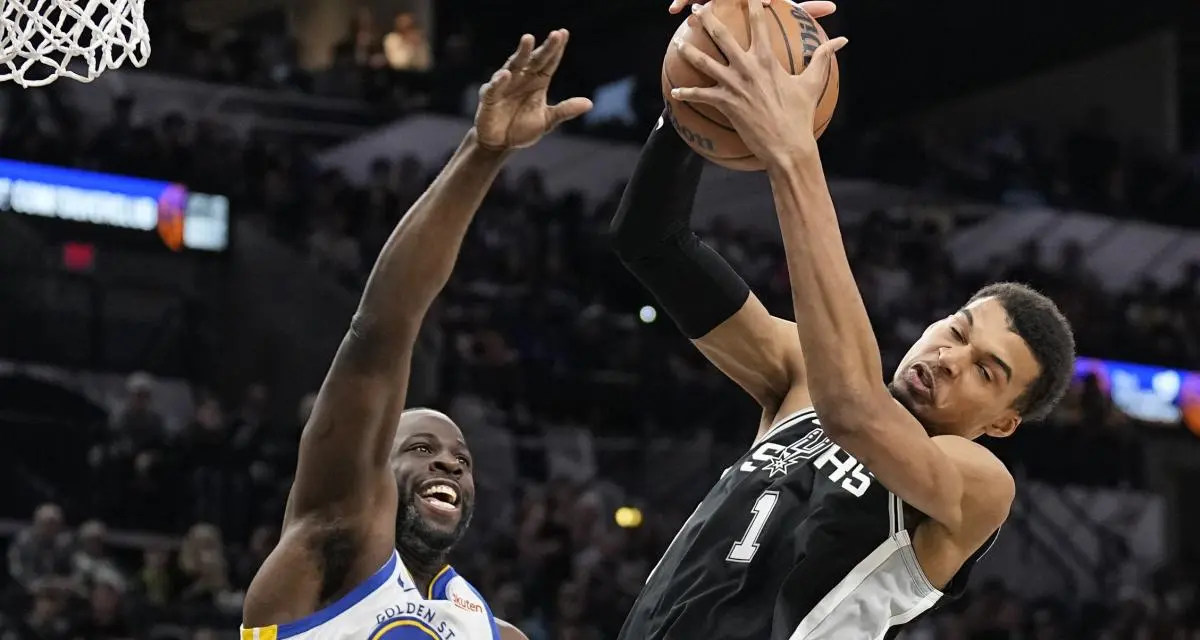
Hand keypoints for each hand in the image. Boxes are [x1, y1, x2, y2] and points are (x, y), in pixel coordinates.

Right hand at [474, 30, 592, 150]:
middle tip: (555, 35)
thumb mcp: (547, 121)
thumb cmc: (522, 128)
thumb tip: (589, 104)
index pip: (549, 63)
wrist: (500, 144)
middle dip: (545, 48)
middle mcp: (522, 78)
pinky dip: (500, 81)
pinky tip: (507, 74)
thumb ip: (565, 110)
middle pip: (535, 60)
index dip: (556, 49)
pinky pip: (494, 88)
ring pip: (514, 65)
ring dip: (521, 53)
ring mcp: (505, 85)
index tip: (564, 33)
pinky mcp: (489, 97)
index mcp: (538, 82)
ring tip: (528, 39)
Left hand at [669, 0, 846, 164]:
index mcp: (767, 58)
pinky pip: (700, 96)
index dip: (751, 2)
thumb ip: (823, 57)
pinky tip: (674, 93)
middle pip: (721, 36)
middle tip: (697, 7)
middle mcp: (748, 67)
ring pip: (704, 62)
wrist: (787, 146)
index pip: (758, 21)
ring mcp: (734, 84)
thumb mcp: (813, 83)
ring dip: (689, 51)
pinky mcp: (725, 103)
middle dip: (708, 18)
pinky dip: (686, 94)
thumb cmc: (800, 115)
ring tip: (677, 42)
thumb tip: (842, 40)